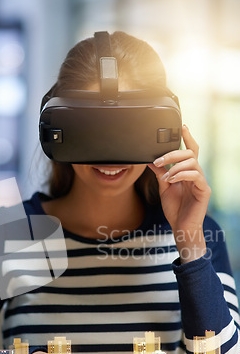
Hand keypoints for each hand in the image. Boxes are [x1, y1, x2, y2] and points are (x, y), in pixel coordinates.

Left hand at [148, 125, 210, 262]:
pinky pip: (195, 176)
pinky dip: (181, 175)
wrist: (181, 227)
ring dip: (175, 166)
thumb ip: (160, 173)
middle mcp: (196, 174)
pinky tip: (171, 180)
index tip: (182, 126)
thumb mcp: (164, 188)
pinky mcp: (203, 190)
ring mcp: (200, 181)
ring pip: (192, 162)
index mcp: (187, 171)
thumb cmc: (175, 209)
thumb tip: (150, 160)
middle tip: (159, 160)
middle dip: (173, 153)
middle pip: (190, 153)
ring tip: (165, 175)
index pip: (190, 150)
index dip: (187, 137)